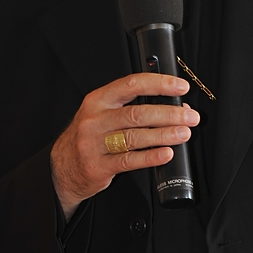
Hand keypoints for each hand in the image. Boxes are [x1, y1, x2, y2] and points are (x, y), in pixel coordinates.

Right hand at [50, 72, 199, 218]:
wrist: (62, 167)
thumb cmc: (90, 136)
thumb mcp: (103, 114)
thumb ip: (132, 107)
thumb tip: (174, 107)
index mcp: (98, 100)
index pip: (132, 84)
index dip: (159, 84)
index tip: (180, 87)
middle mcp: (95, 119)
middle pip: (137, 113)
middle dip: (168, 114)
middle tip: (190, 117)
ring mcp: (94, 143)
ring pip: (135, 136)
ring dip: (164, 134)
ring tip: (184, 134)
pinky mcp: (98, 166)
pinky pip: (129, 160)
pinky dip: (151, 156)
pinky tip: (166, 153)